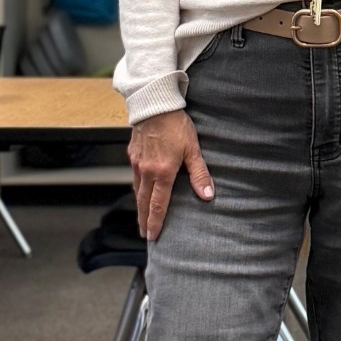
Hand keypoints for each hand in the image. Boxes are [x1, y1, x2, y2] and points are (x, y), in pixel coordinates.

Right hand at [130, 110, 213, 240]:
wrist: (154, 104)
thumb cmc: (175, 124)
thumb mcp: (193, 149)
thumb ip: (199, 173)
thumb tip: (207, 194)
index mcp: (162, 173)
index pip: (158, 205)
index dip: (156, 223)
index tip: (154, 236)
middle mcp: (146, 171)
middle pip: (143, 203)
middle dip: (144, 221)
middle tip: (145, 235)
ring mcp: (137, 163)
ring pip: (136, 191)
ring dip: (139, 207)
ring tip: (141, 218)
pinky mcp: (133, 154)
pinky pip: (134, 177)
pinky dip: (137, 189)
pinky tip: (140, 191)